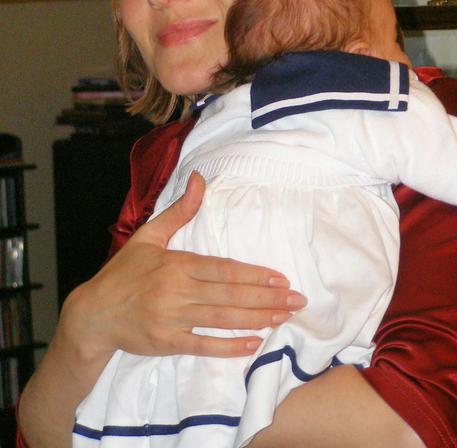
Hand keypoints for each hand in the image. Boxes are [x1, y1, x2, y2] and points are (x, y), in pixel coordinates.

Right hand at [62, 171, 306, 363]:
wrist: (93, 314)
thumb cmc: (124, 273)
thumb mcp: (148, 237)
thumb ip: (178, 211)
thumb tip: (199, 178)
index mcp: (176, 264)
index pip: (223, 269)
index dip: (254, 275)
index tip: (280, 278)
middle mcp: (177, 291)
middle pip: (229, 295)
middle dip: (266, 299)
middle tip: (296, 301)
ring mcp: (172, 319)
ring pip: (222, 319)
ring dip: (256, 320)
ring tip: (283, 318)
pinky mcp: (167, 343)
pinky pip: (204, 345)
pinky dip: (230, 346)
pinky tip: (254, 343)